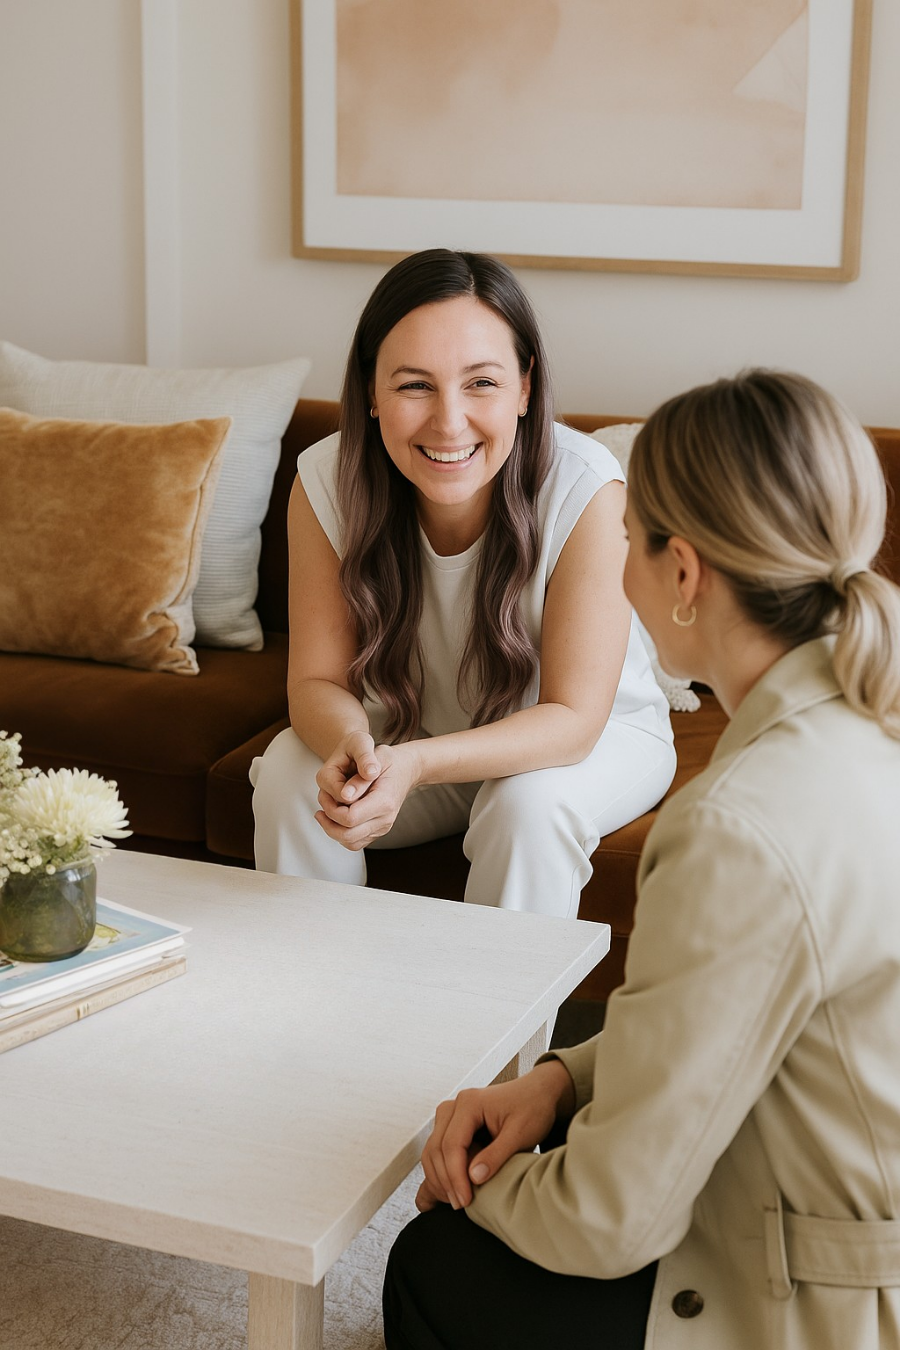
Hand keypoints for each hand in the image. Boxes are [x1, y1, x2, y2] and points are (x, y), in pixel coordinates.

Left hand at [315, 740, 420, 850]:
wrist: (407, 769)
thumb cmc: (389, 761)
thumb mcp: (375, 758)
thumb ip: (360, 778)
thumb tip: (344, 795)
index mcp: (384, 801)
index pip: (350, 818)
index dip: (332, 809)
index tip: (325, 795)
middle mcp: (385, 819)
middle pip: (348, 836)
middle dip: (328, 823)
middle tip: (321, 807)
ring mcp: (383, 827)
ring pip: (351, 843)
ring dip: (333, 830)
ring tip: (325, 813)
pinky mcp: (378, 831)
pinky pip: (356, 842)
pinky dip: (341, 833)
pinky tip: (336, 817)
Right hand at [416, 1060, 575, 1211]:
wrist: (538, 1094)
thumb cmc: (532, 1107)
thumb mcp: (520, 1133)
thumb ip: (497, 1154)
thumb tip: (474, 1177)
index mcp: (469, 1103)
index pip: (452, 1145)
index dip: (455, 1176)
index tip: (465, 1200)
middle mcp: (454, 1106)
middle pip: (436, 1148)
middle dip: (445, 1181)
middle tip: (459, 1205)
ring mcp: (451, 1115)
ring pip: (432, 1151)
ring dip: (440, 1178)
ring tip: (455, 1201)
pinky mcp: (453, 1126)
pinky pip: (438, 1150)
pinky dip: (441, 1171)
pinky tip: (449, 1190)